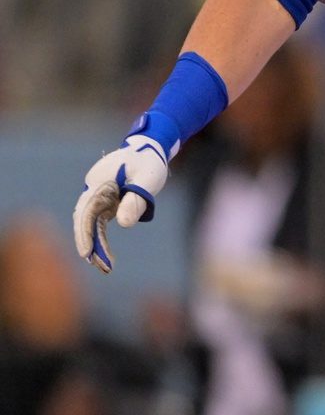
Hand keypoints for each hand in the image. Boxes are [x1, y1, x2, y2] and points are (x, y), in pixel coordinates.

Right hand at [71, 137, 168, 273]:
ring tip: (104, 266)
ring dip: (95, 243)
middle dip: (89, 244)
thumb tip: (122, 224)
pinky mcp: (104, 201)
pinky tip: (103, 253)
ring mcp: (97, 195)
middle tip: (100, 266)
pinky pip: (97, 222)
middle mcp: (93, 189)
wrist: (150, 148)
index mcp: (99, 181)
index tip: (86, 253)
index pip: (86, 212)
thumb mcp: (147, 180)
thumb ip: (135, 200)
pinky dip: (99, 237)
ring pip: (90, 223)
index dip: (84, 234)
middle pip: (84, 220)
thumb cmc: (149, 162)